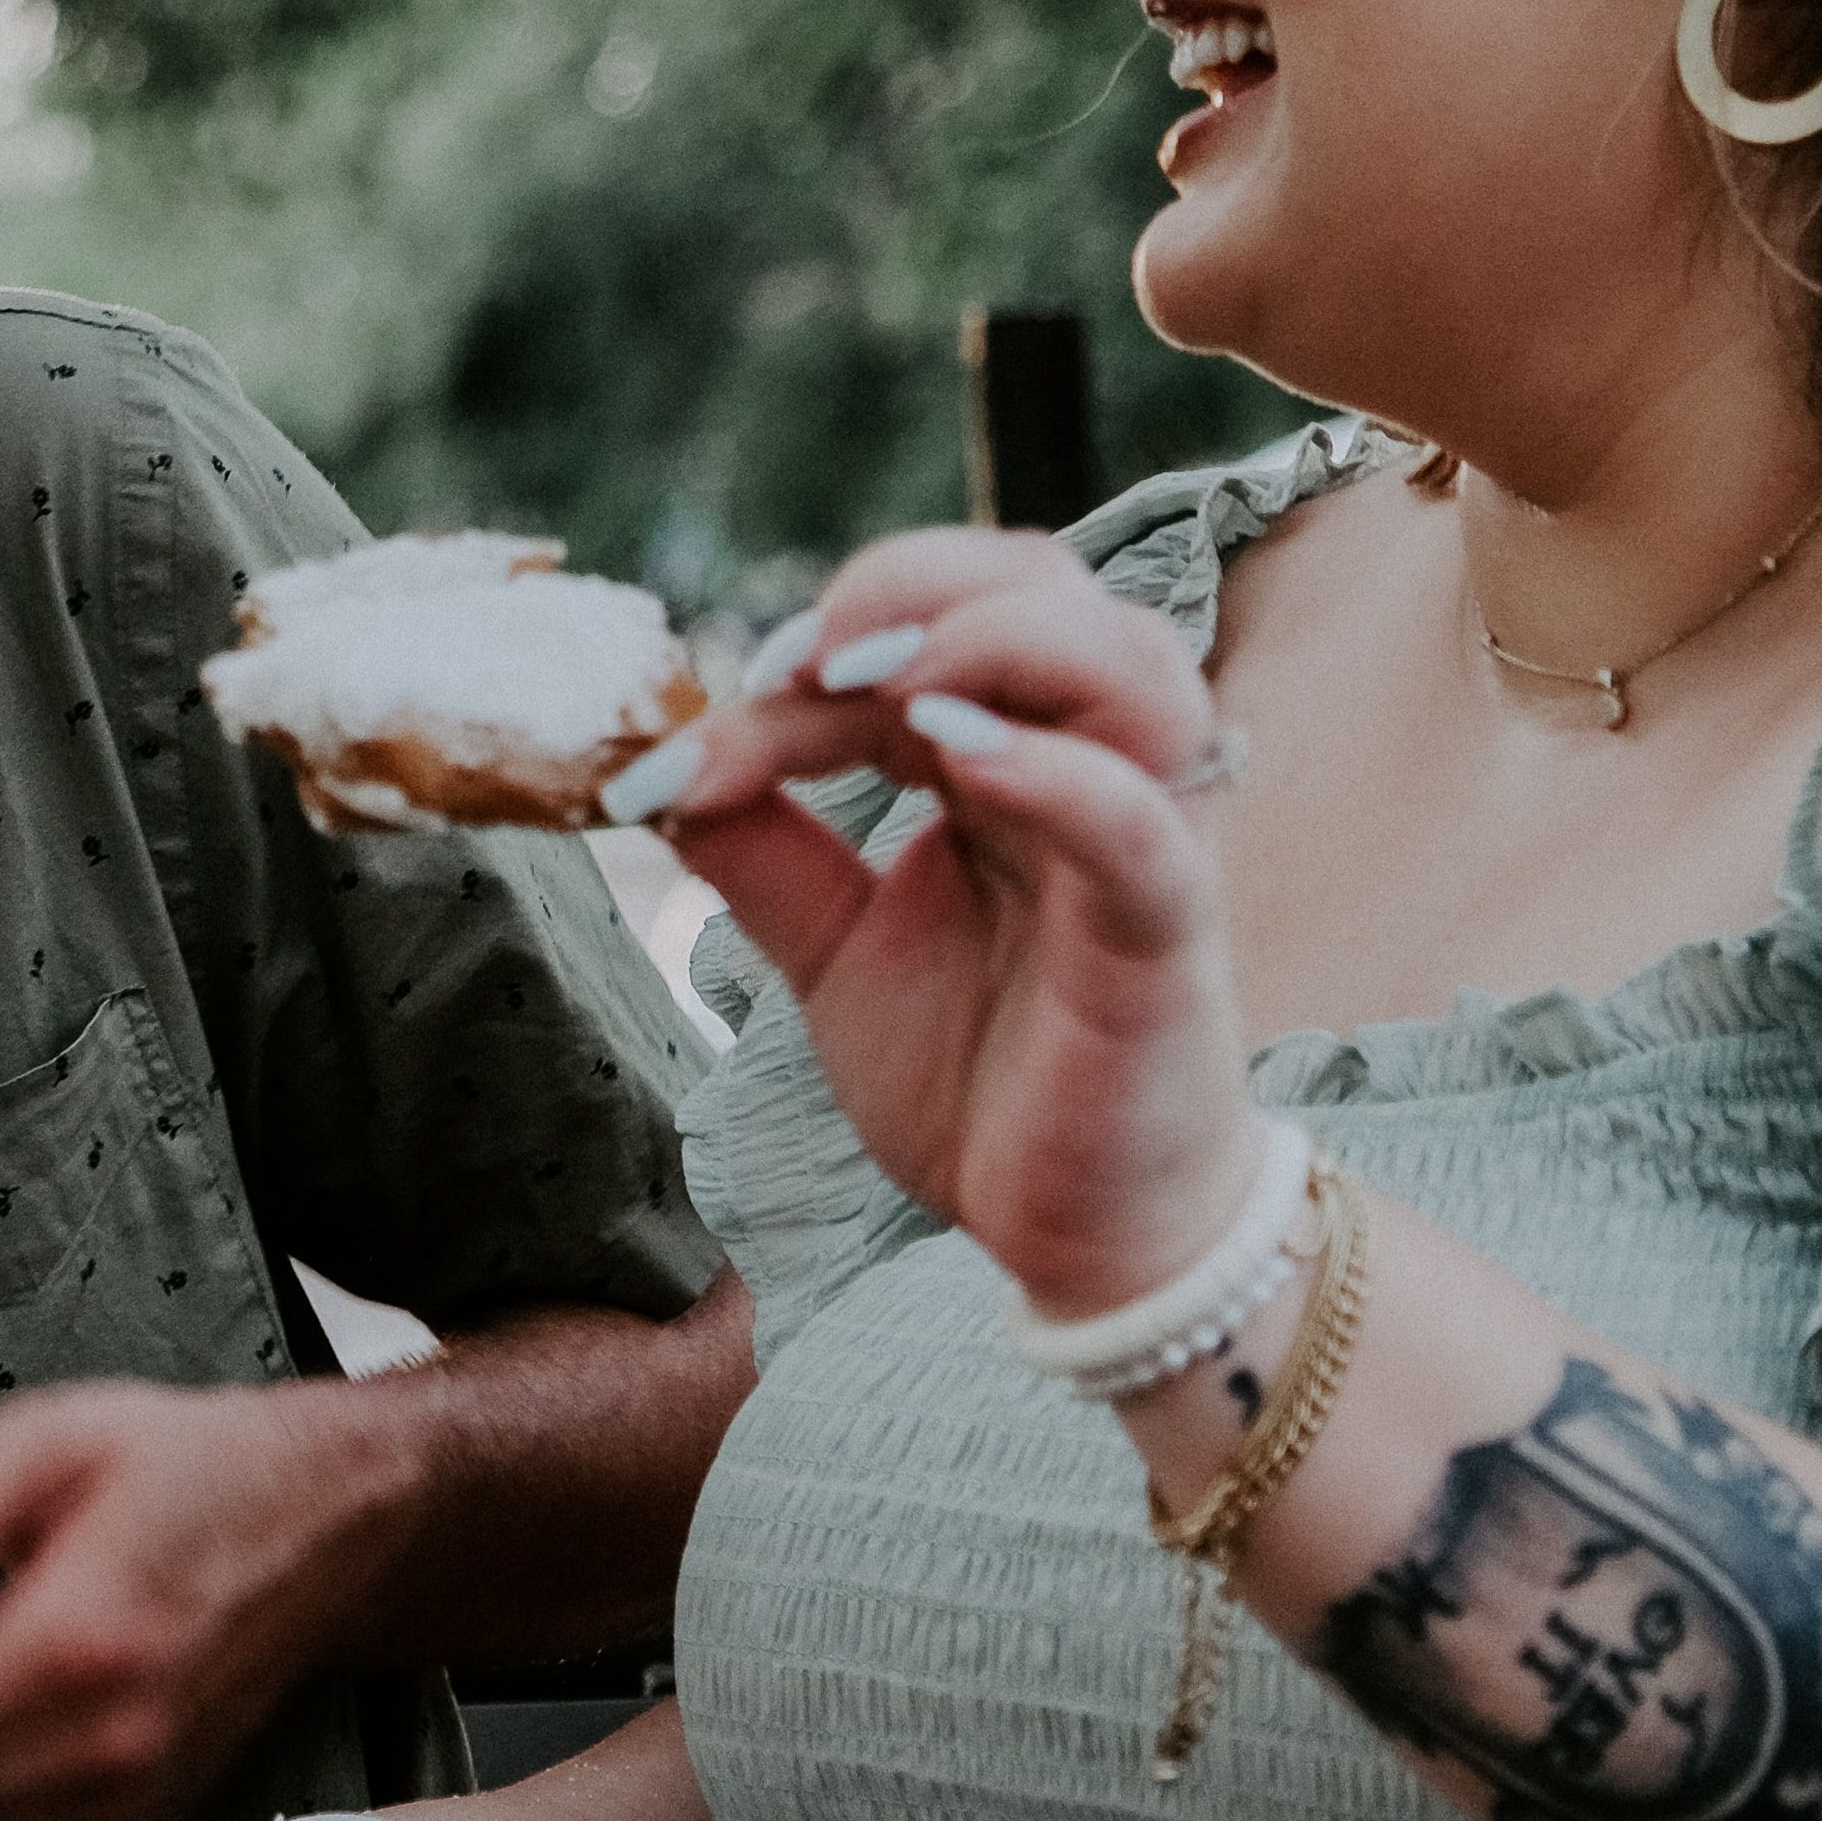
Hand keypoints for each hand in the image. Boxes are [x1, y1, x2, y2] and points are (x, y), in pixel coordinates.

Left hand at [624, 529, 1262, 1315]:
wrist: (1079, 1235)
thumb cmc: (985, 1075)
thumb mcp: (836, 952)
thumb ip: (760, 854)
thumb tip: (651, 769)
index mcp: (1010, 756)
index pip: (920, 632)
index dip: (807, 649)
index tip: (702, 725)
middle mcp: (1091, 767)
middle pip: (1043, 584)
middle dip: (911, 588)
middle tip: (796, 667)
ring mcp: (1145, 837)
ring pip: (1128, 663)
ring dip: (995, 640)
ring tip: (881, 685)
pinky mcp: (1170, 928)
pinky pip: (1140, 823)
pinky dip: (1058, 772)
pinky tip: (960, 756)